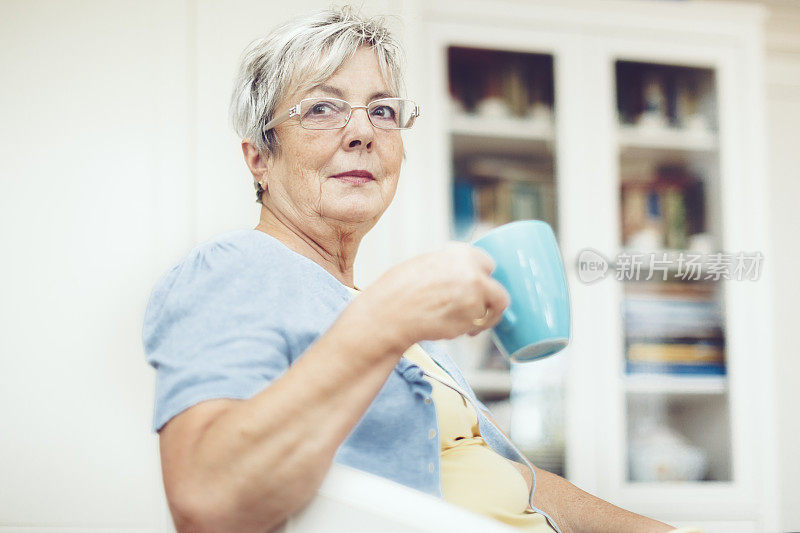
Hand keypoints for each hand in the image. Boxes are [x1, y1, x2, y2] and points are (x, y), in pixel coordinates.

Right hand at [357, 241, 510, 348]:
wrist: (390, 314)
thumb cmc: (399, 291)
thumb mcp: (425, 264)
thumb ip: (450, 267)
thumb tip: (464, 276)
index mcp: (460, 254)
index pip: (488, 264)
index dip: (483, 279)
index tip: (480, 289)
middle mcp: (473, 272)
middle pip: (498, 293)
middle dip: (491, 305)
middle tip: (479, 315)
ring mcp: (475, 297)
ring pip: (488, 314)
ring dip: (475, 321)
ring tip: (451, 323)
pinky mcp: (471, 320)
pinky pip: (474, 327)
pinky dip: (463, 330)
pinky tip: (443, 326)